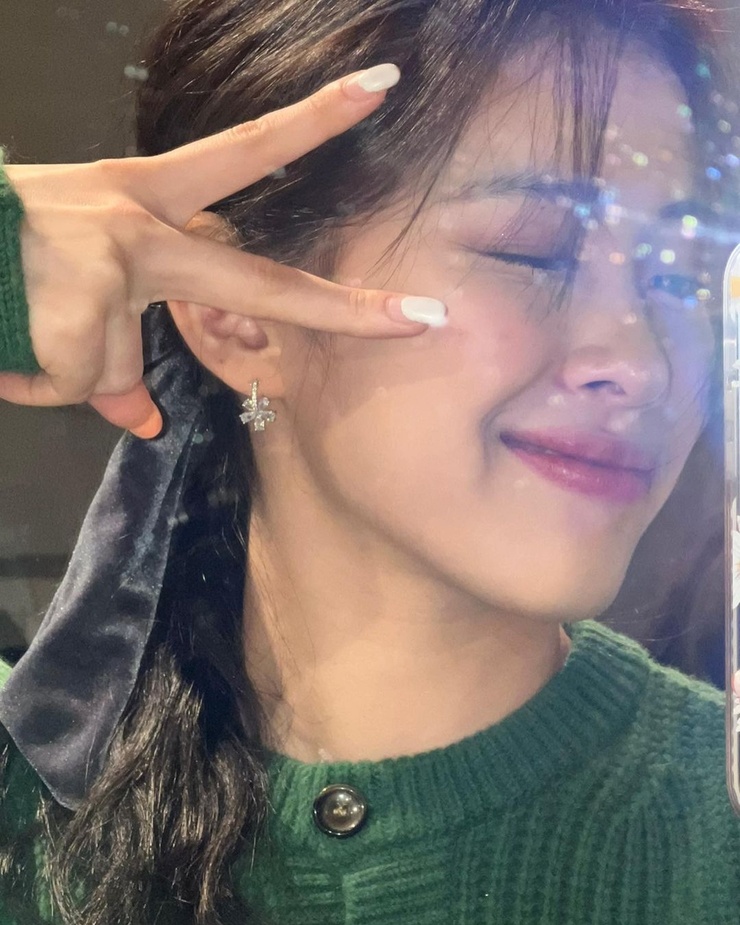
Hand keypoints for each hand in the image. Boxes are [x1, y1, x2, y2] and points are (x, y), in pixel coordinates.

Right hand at [0, 64, 443, 438]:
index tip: (380, 91)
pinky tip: (8, 348)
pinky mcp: (74, 301)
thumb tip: (147, 422)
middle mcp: (136, 217)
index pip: (245, 154)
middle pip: (254, 273)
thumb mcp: (73, 288)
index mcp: (144, 199)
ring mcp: (108, 256)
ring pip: (117, 362)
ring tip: (16, 332)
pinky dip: (39, 382)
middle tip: (431, 319)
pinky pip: (76, 379)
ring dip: (64, 367)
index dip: (315, 125)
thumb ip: (121, 355)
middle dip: (345, 309)